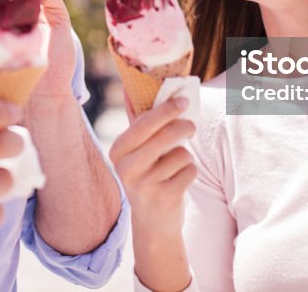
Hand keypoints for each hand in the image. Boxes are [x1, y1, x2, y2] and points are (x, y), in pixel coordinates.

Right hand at [109, 97, 196, 234]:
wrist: (152, 221)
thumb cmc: (146, 174)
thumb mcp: (135, 151)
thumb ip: (136, 121)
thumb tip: (130, 87)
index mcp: (117, 151)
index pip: (143, 122)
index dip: (166, 109)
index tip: (183, 101)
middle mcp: (126, 168)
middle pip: (166, 135)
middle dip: (184, 126)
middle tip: (190, 126)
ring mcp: (144, 185)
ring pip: (181, 153)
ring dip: (185, 156)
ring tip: (177, 163)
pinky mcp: (164, 198)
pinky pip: (190, 170)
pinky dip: (190, 172)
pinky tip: (180, 179)